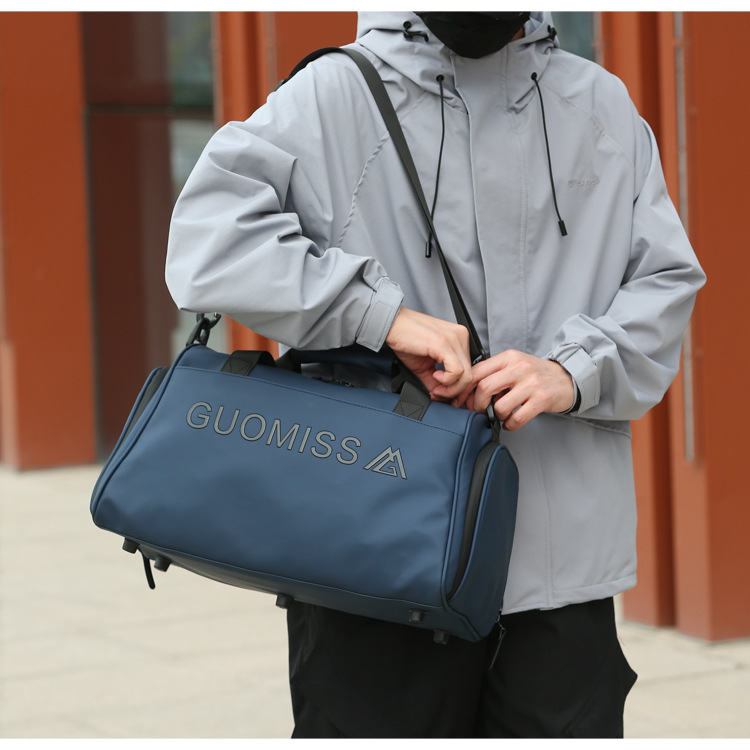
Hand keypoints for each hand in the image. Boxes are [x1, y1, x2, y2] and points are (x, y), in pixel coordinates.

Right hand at [385, 307, 473, 399]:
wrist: (391, 325)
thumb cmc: (405, 339)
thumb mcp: (424, 366)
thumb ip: (436, 382)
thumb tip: (443, 397)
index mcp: (459, 339)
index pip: (471, 370)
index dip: (459, 388)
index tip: (444, 395)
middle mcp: (461, 337)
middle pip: (471, 375)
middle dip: (454, 391)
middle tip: (438, 394)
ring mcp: (454, 339)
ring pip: (467, 376)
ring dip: (450, 389)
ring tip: (435, 387)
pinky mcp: (444, 344)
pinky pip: (456, 371)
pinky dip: (446, 381)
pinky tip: (434, 376)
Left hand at [455, 350, 574, 430]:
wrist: (566, 378)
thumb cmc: (535, 374)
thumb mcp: (514, 365)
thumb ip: (493, 374)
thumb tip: (468, 393)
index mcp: (508, 358)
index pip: (477, 372)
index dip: (464, 389)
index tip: (459, 400)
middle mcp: (519, 368)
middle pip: (485, 388)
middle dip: (476, 404)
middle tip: (478, 410)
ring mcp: (531, 384)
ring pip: (500, 406)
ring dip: (496, 415)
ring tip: (501, 415)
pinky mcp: (542, 399)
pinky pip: (517, 418)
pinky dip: (510, 424)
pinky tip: (510, 422)